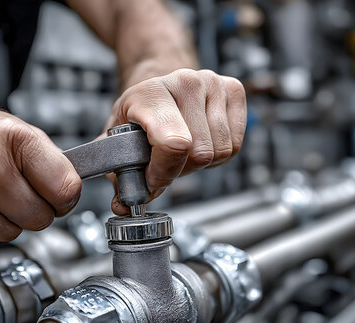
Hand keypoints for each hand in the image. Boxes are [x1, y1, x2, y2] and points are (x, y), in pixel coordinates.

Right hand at [0, 108, 81, 252]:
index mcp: (10, 140)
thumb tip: (73, 193)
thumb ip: (48, 160)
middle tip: (10, 193)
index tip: (55, 196)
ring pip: (10, 235)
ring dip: (0, 221)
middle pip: (39, 219)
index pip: (65, 190)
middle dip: (31, 210)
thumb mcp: (11, 129)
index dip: (64, 198)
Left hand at [106, 68, 246, 212]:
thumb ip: (120, 174)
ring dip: (201, 163)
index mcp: (150, 93)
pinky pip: (235, 144)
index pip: (173, 143)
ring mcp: (212, 83)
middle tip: (165, 161)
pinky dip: (218, 155)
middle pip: (200, 154)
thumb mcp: (119, 141)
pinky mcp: (234, 89)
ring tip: (182, 150)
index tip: (153, 180)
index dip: (165, 173)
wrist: (158, 88)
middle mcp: (184, 83)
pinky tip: (201, 141)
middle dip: (180, 169)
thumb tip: (123, 206)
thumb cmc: (139, 114)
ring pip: (220, 152)